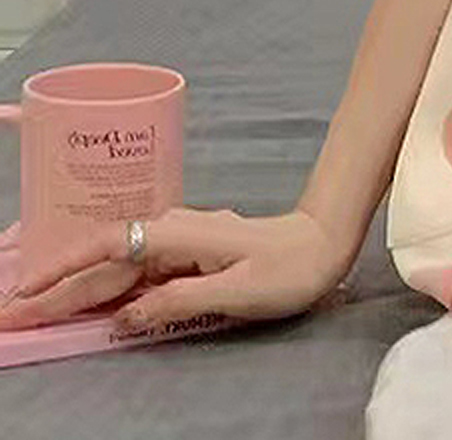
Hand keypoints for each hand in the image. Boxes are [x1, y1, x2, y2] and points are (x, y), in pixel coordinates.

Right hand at [0, 206, 351, 331]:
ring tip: (38, 309)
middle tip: (14, 314)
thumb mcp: (234, 291)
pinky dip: (107, 284)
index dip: (64, 271)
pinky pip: (138, 269)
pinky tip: (90, 301)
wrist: (324, 243)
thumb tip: (124, 315)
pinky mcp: (188, 253)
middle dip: (57, 286)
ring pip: (118, 264)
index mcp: (181, 236)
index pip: (108, 249)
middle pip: (105, 260)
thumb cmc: (288, 268)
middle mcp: (175, 231)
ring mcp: (181, 240)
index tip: (28, 291)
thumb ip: (176, 300)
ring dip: (77, 286)